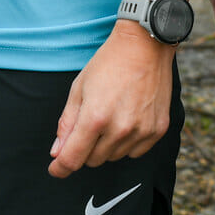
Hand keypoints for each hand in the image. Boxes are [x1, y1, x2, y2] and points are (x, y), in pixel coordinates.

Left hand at [49, 22, 176, 177]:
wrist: (145, 45)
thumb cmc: (108, 63)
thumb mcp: (79, 88)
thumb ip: (67, 123)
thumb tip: (57, 152)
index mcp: (95, 117)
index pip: (73, 159)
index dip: (60, 167)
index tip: (56, 169)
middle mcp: (120, 129)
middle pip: (93, 160)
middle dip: (85, 148)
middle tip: (89, 124)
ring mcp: (141, 131)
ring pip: (114, 157)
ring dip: (106, 145)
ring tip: (110, 115)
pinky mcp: (158, 130)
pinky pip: (135, 152)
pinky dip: (127, 143)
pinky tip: (127, 119)